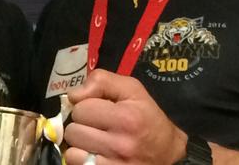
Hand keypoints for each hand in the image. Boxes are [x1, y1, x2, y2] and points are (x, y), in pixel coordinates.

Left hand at [63, 69, 186, 164]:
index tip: (98, 109)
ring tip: (95, 140)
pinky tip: (95, 154)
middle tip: (97, 126)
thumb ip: (101, 81)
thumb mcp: (132, 89)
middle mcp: (120, 145)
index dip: (86, 106)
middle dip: (82, 125)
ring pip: (72, 152)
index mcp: (126, 118)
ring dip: (80, 145)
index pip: (80, 108)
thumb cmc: (147, 117)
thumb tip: (73, 95)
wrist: (166, 151)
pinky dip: (81, 160)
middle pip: (73, 130)